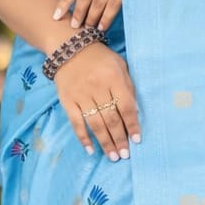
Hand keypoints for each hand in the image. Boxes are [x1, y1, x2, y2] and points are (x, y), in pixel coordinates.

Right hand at [53, 39, 140, 159]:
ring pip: (95, 123)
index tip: (137, 140)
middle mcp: (97, 87)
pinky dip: (83, 138)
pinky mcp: (67, 100)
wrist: (69, 47)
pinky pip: (76, 122)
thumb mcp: (120, 65)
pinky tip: (91, 150)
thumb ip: (128, 87)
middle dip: (119, 139)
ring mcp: (81, 95)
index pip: (126, 106)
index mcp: (113, 78)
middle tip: (125, 155)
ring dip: (105, 142)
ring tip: (113, 156)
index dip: (132, 124)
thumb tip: (135, 113)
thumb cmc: (100, 58)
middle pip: (111, 118)